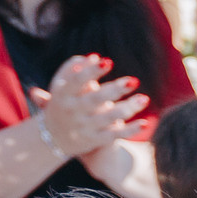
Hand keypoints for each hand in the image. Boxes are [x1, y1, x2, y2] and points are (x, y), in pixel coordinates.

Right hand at [28, 53, 150, 159]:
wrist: (51, 138)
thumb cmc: (61, 103)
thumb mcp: (61, 86)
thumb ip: (73, 69)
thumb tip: (94, 57)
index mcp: (62, 95)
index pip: (76, 81)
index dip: (91, 71)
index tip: (108, 61)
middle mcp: (71, 111)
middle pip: (95, 100)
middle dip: (114, 90)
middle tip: (134, 81)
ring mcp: (82, 127)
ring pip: (108, 118)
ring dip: (128, 108)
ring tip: (144, 98)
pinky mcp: (93, 140)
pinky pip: (114, 135)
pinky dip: (129, 130)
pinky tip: (145, 123)